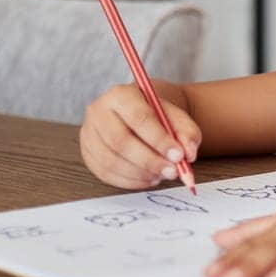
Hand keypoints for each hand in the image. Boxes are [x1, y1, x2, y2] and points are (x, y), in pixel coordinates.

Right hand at [79, 84, 200, 188]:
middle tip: (172, 172)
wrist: (139, 114)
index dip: (159, 140)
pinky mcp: (87, 154)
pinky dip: (130, 181)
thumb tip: (188, 154)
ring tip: (162, 175)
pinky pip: (106, 174)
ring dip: (141, 173)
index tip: (178, 155)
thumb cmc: (157, 115)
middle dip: (150, 161)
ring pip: (111, 161)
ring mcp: (89, 134)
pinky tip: (148, 178)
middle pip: (120, 141)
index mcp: (120, 95)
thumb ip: (187, 132)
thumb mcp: (176, 117)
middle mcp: (98, 112)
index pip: (139, 118)